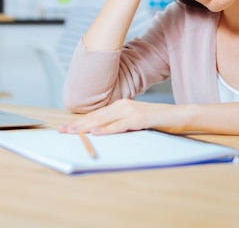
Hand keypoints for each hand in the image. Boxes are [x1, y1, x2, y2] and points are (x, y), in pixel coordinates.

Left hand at [58, 99, 179, 134]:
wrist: (177, 116)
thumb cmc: (155, 121)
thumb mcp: (133, 122)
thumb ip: (119, 125)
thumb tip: (101, 133)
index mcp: (119, 106)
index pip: (95, 115)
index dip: (79, 122)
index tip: (65, 127)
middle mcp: (122, 105)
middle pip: (95, 117)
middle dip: (76, 125)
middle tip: (61, 130)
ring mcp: (130, 111)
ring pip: (103, 120)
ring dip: (86, 127)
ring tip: (72, 132)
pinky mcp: (138, 118)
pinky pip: (119, 126)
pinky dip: (106, 130)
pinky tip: (95, 132)